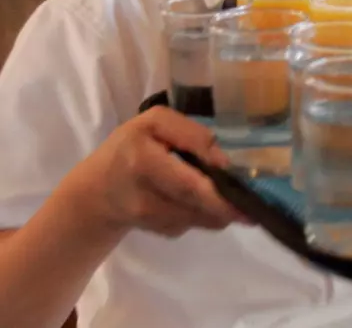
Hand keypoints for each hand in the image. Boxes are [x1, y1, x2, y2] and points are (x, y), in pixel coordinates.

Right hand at [59, 107, 249, 238]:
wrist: (97, 190)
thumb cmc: (129, 147)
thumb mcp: (155, 123)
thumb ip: (190, 133)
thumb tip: (221, 161)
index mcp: (142, 161)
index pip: (186, 183)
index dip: (216, 192)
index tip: (244, 196)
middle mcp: (143, 196)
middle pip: (194, 205)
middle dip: (226, 208)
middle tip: (252, 211)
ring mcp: (147, 218)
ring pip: (195, 218)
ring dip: (218, 212)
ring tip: (234, 204)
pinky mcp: (155, 231)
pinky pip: (188, 225)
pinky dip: (203, 215)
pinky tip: (204, 203)